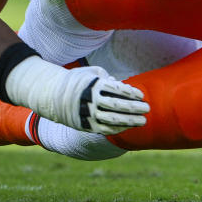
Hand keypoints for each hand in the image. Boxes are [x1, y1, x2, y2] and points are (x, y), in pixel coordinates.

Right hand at [5, 57, 149, 134]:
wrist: (53, 97)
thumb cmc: (78, 81)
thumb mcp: (90, 72)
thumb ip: (107, 77)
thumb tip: (121, 85)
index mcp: (93, 85)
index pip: (117, 90)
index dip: (131, 93)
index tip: (142, 96)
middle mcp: (91, 100)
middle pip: (117, 106)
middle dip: (134, 108)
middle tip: (147, 109)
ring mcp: (88, 114)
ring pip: (113, 120)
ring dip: (130, 121)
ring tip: (143, 121)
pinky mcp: (86, 126)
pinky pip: (106, 129)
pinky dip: (119, 128)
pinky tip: (129, 127)